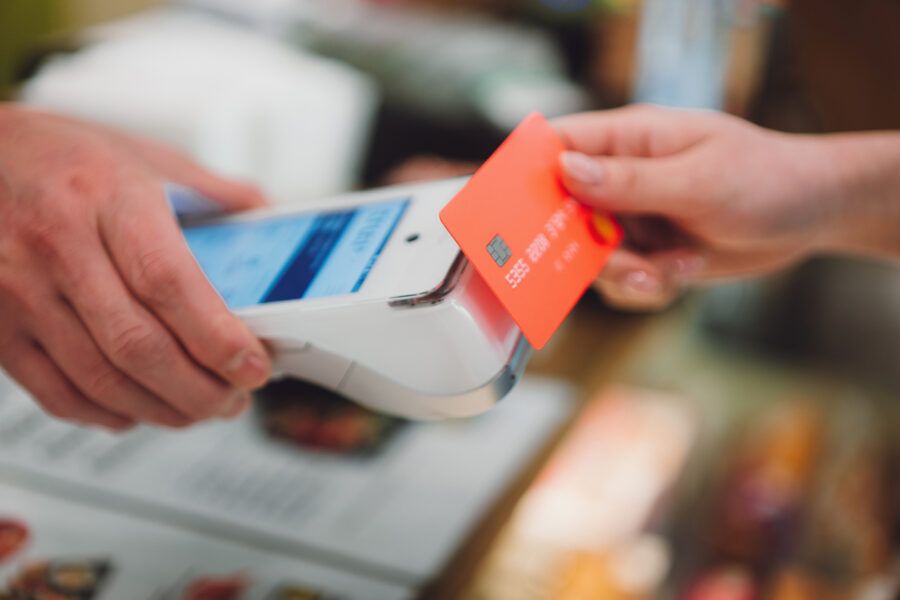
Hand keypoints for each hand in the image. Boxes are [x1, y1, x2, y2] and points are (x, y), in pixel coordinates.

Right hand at [0, 105, 271, 429]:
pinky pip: (55, 389)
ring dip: (161, 409)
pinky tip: (138, 410)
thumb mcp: (143, 154)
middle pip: (137, 344)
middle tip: (234, 399)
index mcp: (105, 198)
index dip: (216, 338)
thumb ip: (211, 190)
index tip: (252, 366)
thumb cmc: (60, 154)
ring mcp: (19, 290)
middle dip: (198, 389)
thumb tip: (264, 215)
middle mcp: (58, 245)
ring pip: (99, 377)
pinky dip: (105, 412)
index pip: (168, 283)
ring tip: (199, 409)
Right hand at [554, 104, 890, 310]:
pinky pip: (621, 281)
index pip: (558, 147)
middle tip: (623, 265)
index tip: (514, 214)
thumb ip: (629, 181)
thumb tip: (566, 170)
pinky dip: (647, 286)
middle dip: (586, 249)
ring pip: (591, 257)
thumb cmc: (765, 179)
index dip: (529, 176)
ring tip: (668, 272)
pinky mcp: (647, 250)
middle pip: (563, 215)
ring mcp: (632, 216)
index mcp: (629, 140)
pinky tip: (683, 271)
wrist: (811, 216)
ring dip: (626, 275)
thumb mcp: (699, 180)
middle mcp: (621, 178)